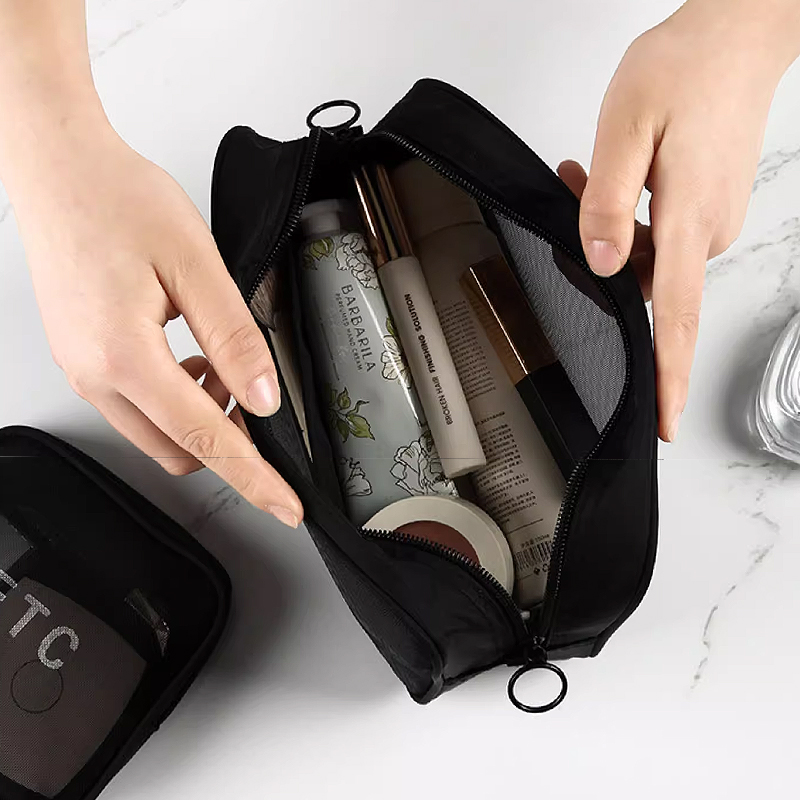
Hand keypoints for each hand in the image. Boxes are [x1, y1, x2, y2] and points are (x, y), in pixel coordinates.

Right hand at [9, 122, 302, 528]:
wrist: (61, 169)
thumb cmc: (117, 200)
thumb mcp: (196, 266)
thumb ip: (234, 338)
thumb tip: (265, 397)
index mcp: (124, 356)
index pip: (206, 439)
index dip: (253, 479)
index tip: (285, 506)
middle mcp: (96, 375)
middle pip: (179, 449)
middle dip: (228, 440)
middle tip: (257, 399)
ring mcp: (85, 370)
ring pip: (158, 432)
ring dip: (201, 416)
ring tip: (220, 362)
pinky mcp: (85, 359)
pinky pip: (139, 406)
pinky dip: (176, 397)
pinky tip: (191, 357)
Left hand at [570, 0, 799, 441]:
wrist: (740, 31)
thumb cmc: (688, 67)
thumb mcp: (626, 128)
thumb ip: (606, 201)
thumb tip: (600, 262)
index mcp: (686, 219)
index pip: (675, 318)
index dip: (667, 376)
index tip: (663, 423)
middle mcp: (704, 231)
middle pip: (639, 282)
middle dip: (596, 259)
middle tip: (569, 190)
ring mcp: (709, 221)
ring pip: (642, 256)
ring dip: (604, 228)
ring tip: (580, 171)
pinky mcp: (704, 207)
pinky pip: (656, 235)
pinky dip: (624, 217)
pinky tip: (604, 175)